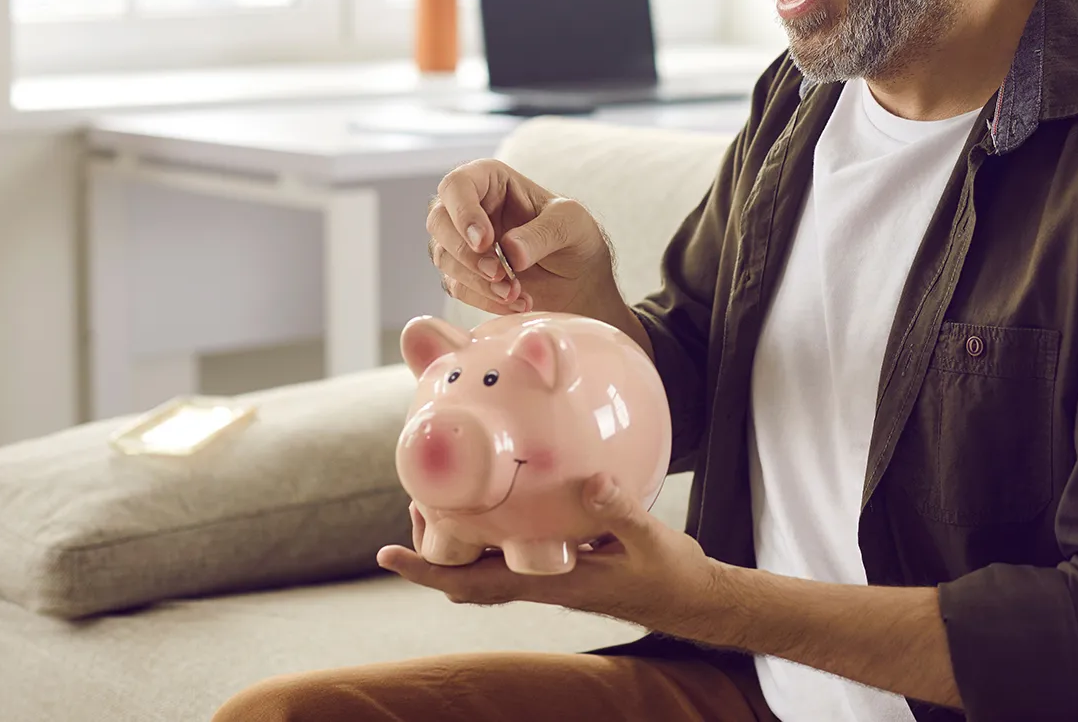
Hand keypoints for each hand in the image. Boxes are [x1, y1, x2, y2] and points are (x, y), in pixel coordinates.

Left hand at [378, 474, 727, 636]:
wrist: (689, 597)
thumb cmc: (669, 573)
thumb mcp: (650, 538)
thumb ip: (620, 509)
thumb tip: (592, 480)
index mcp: (552, 583)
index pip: (473, 582)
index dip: (428, 572)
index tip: (387, 556)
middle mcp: (541, 585)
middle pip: (466, 579)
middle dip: (432, 553)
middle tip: (412, 508)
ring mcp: (549, 578)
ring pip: (484, 569)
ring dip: (456, 544)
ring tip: (440, 504)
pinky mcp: (561, 568)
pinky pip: (510, 557)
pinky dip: (488, 538)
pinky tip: (496, 508)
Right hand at [426, 159, 616, 317]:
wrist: (580, 280)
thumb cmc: (575, 238)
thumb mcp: (571, 224)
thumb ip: (542, 233)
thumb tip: (510, 252)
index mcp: (490, 180)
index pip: (457, 185)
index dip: (464, 213)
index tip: (485, 242)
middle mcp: (469, 207)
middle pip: (439, 222)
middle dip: (467, 253)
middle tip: (500, 274)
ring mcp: (462, 242)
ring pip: (444, 258)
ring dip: (478, 281)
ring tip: (516, 293)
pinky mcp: (463, 275)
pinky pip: (458, 287)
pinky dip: (485, 299)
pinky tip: (517, 303)